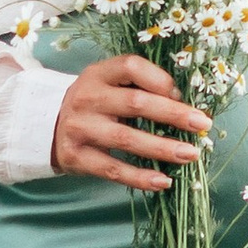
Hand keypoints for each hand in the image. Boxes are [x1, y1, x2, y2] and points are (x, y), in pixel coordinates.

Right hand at [51, 52, 211, 190]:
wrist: (46, 127)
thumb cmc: (94, 104)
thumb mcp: (108, 84)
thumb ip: (139, 85)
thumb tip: (183, 101)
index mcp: (98, 74)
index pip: (131, 66)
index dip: (160, 79)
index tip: (181, 94)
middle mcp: (87, 98)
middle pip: (135, 103)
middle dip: (173, 114)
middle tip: (202, 124)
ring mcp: (80, 128)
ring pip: (126, 138)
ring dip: (162, 148)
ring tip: (190, 154)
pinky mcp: (76, 157)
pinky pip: (112, 169)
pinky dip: (139, 177)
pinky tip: (163, 181)